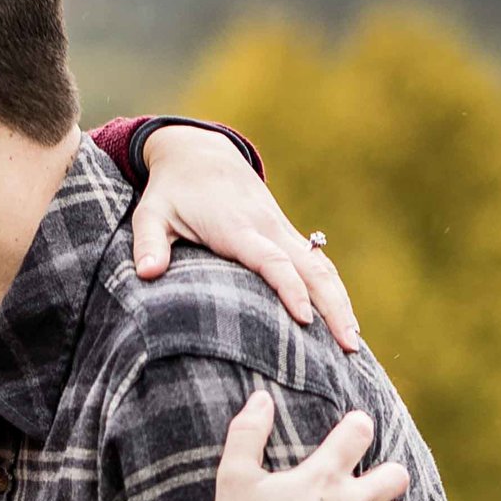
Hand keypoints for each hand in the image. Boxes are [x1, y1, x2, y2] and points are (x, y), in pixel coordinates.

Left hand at [131, 127, 360, 349]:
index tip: (304, 320)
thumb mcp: (150, 214)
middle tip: (349, 346)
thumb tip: (146, 273)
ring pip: (321, 267)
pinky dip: (333, 291)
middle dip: (333, 306)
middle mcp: (266, 228)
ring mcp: (281, 230)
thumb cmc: (171, 192)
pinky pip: (318, 263)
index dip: (289, 289)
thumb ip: (148, 244)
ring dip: (341, 302)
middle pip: (311, 268)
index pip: (271, 260)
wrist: (200, 154)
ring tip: (354, 343)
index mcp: (237, 229)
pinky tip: (344, 320)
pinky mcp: (285, 234)